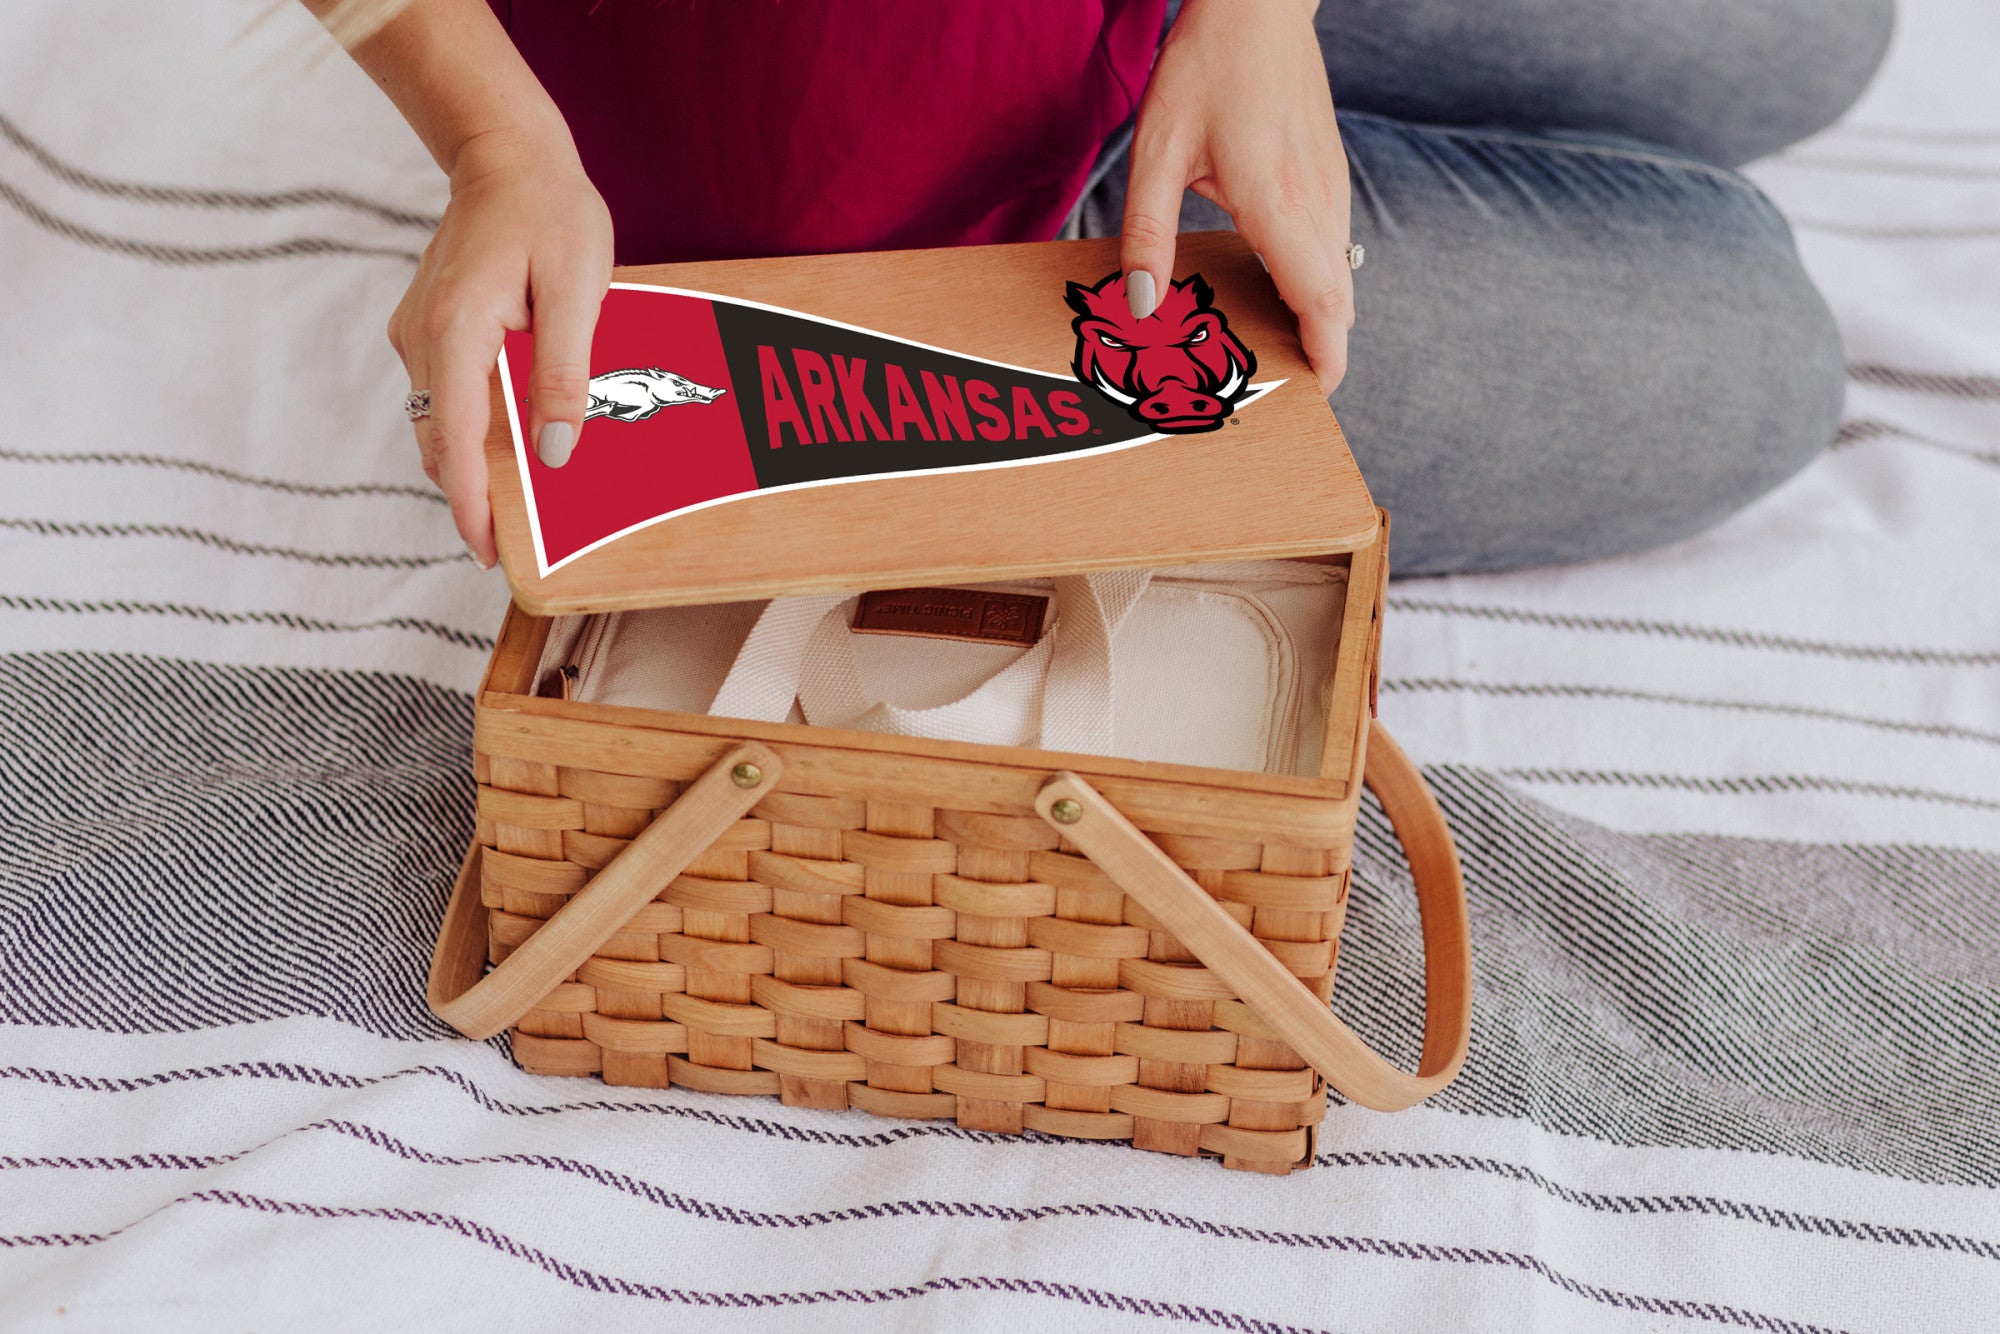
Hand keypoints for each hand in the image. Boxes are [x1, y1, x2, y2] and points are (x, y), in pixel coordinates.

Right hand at [387, 129, 612, 565]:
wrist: (507, 154)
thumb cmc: (550, 212)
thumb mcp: (576, 291)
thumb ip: (564, 373)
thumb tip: (555, 452)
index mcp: (454, 329)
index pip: (454, 440)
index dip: (471, 504)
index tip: (486, 552)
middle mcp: (421, 337)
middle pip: (439, 442)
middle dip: (472, 497)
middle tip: (517, 544)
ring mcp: (417, 333)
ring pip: (439, 423)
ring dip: (472, 464)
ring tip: (520, 504)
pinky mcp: (428, 330)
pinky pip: (447, 395)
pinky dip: (472, 427)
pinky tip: (513, 441)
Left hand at [1120, 0, 1351, 394]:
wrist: (1259, 3)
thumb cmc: (1206, 68)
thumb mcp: (1157, 152)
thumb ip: (1147, 235)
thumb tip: (1142, 306)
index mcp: (1279, 205)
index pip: (1322, 302)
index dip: (1326, 357)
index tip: (1314, 392)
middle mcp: (1318, 201)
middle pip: (1337, 300)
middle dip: (1318, 349)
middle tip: (1276, 384)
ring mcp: (1331, 186)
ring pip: (1339, 273)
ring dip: (1315, 315)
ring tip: (1268, 343)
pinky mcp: (1330, 173)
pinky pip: (1332, 245)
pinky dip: (1315, 280)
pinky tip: (1270, 285)